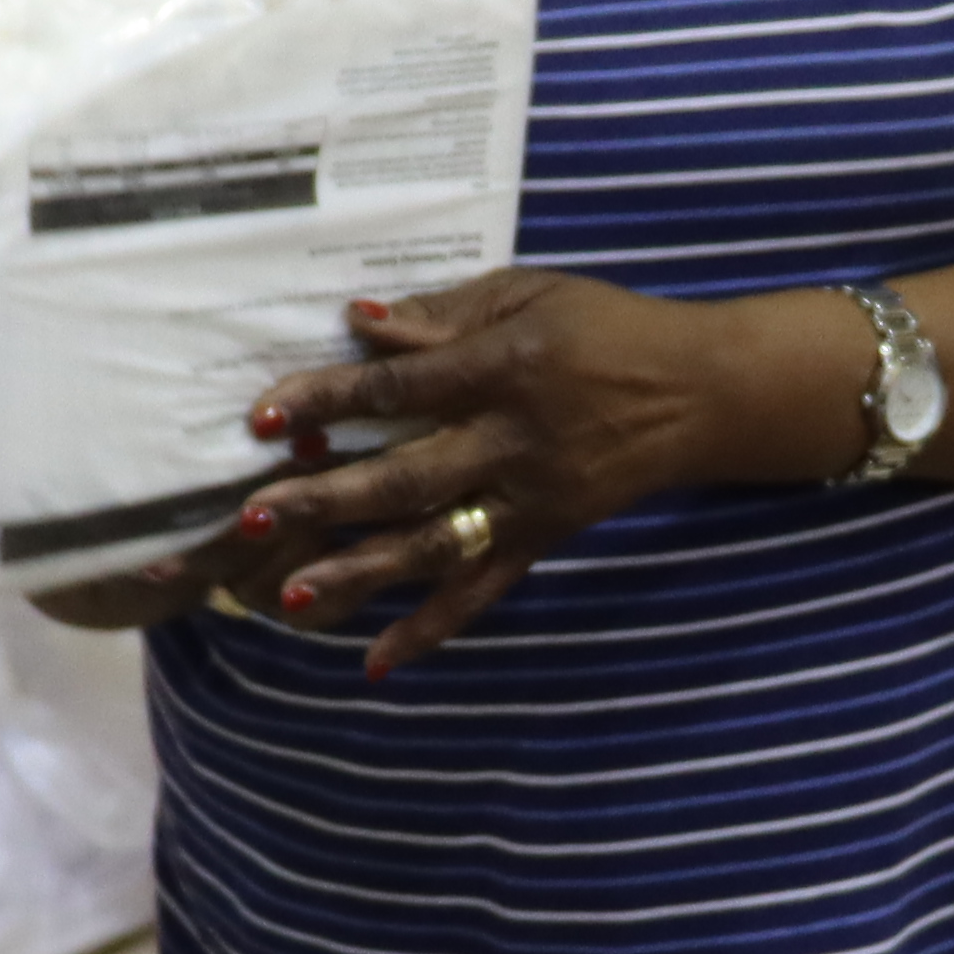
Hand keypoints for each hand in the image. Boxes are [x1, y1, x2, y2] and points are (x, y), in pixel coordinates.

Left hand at [232, 271, 835, 679]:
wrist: (700, 394)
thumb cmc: (604, 328)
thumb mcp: (529, 293)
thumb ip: (444, 313)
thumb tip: (357, 324)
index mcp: (505, 368)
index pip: (403, 387)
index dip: (331, 401)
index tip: (265, 417)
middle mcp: (512, 442)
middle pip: (407, 477)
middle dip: (327, 500)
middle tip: (253, 519)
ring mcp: (527, 501)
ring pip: (435, 545)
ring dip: (362, 574)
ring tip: (292, 600)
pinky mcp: (541, 539)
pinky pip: (481, 591)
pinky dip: (432, 629)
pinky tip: (377, 660)